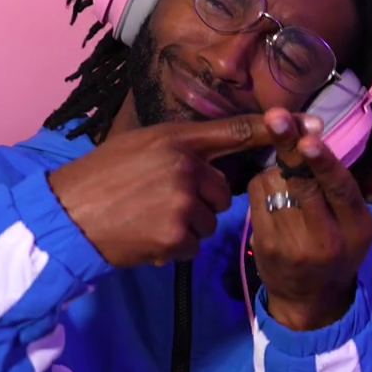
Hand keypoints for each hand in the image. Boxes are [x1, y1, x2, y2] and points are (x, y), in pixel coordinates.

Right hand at [50, 115, 282, 267]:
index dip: (270, 128)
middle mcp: (185, 167)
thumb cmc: (99, 179)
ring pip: (209, 221)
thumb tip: (211, 162)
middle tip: (158, 202)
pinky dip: (174, 247)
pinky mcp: (177, 236)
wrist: (66, 217)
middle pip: (222, 191)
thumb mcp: (139, 146)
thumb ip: (179, 149)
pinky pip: (193, 245)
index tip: (305, 123)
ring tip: (147, 219)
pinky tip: (145, 236)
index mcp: (175, 140)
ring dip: (186, 227)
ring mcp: (183, 203)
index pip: (234, 131)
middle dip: (199, 202)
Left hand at [247, 109, 371, 330]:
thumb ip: (339, 188)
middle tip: (276, 117)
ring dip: (278, 168)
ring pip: (276, 185)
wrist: (310, 300)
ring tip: (289, 178)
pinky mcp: (264, 245)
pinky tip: (272, 191)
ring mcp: (292, 244)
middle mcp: (326, 239)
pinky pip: (257, 196)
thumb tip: (311, 136)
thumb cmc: (337, 251)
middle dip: (288, 147)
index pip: (341, 190)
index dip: (323, 163)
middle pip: (303, 184)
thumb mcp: (353, 225)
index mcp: (356, 229)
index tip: (308, 140)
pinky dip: (263, 183)